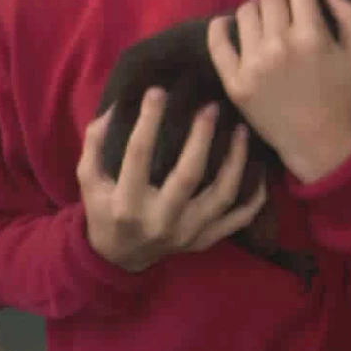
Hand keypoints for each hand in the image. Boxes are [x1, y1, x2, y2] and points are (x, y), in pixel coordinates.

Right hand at [76, 87, 266, 272]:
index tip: (158, 91)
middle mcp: (160, 220)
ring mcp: (187, 234)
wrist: (120, 259)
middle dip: (201, 138)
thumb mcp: (89, 180)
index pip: (139, 155)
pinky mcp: (204, 241)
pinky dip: (253, 198)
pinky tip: (260, 171)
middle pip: (188, 176)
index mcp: (128, 204)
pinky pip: (237, 220)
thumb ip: (96, 144)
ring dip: (236, 161)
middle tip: (210, 107)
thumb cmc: (105, 210)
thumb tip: (115, 108)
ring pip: (221, 196)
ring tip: (241, 130)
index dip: (148, 120)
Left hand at [208, 0, 350, 183]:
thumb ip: (350, 14)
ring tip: (267, 26)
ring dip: (257, 12)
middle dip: (282, 1)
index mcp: (312, 36)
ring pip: (245, 11)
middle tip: (288, 18)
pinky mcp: (234, 82)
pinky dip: (220, 27)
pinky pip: (217, 41)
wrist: (321, 146)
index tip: (307, 7)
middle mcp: (278, 45)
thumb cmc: (345, 98)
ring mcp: (252, 64)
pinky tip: (230, 26)